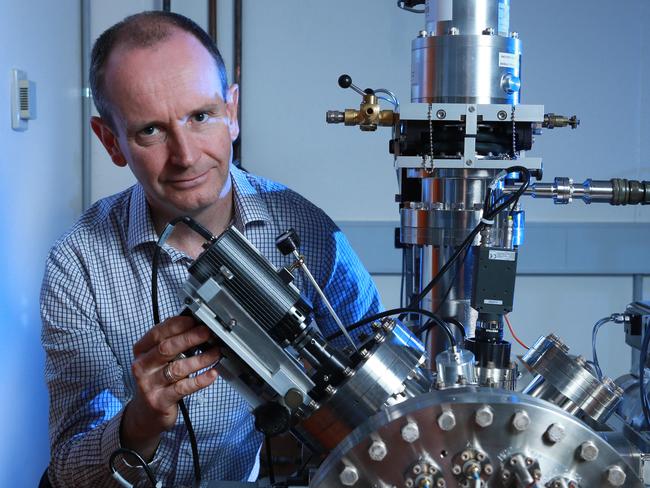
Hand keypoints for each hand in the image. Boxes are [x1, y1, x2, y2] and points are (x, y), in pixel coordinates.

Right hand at [121, 315, 220, 458]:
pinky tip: (212, 374)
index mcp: (141, 352)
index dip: (177, 325)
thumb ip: (171, 344)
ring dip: (201, 359)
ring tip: (216, 353)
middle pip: (167, 348)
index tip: (194, 320)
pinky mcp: (160, 401)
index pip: (158, 333)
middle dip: (190, 338)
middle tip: (207, 333)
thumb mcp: (157, 360)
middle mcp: (142, 367)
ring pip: (178, 368)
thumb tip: (195, 326)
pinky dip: (200, 380)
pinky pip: (183, 388)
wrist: (145, 415)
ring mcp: (149, 385)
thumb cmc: (157, 381)